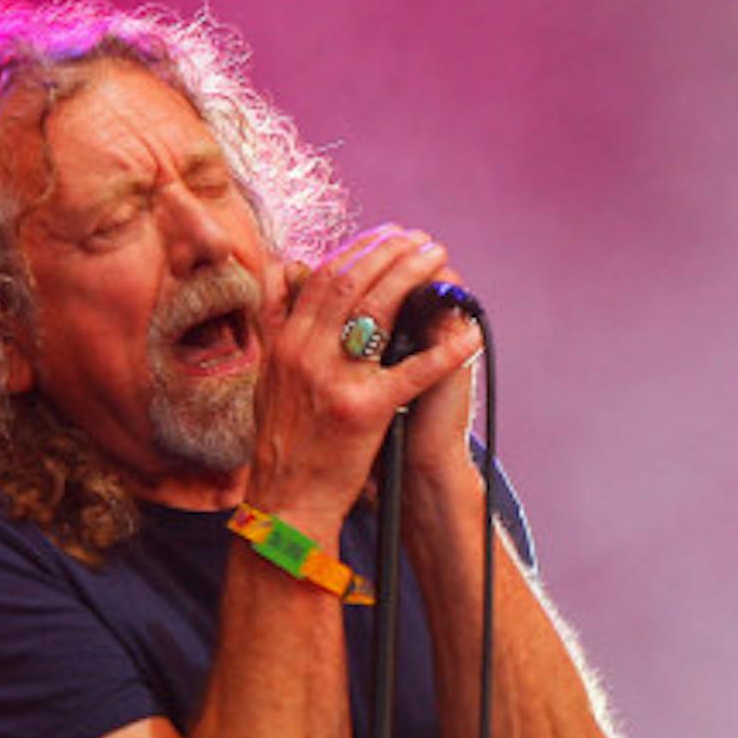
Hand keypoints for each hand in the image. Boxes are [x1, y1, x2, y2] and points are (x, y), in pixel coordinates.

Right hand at [245, 226, 483, 528]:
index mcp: (286, 343)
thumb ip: (279, 321)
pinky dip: (445, 351)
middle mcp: (306, 353)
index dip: (362, 250)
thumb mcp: (269, 376)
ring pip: (378, 310)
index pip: (325, 277)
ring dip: (414, 278)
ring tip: (440, 262)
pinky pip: (412, 371)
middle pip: (352, 282)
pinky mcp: (363, 410)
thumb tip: (291, 269)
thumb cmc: (284, 442)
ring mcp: (334, 380)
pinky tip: (469, 333)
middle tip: (422, 241)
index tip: (389, 236)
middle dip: (391, 253)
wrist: (287, 500)